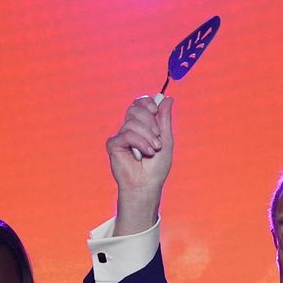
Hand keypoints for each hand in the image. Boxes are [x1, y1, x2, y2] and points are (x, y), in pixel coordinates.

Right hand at [106, 94, 173, 232]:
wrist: (147, 184)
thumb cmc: (157, 167)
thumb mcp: (166, 140)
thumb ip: (165, 119)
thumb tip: (168, 98)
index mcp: (143, 125)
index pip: (140, 104)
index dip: (147, 103)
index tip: (155, 109)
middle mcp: (130, 128)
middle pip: (136, 109)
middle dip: (150, 122)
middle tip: (157, 138)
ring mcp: (121, 136)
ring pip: (132, 122)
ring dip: (147, 136)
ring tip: (153, 150)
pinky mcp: (114, 145)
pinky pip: (126, 134)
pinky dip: (139, 143)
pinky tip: (144, 154)